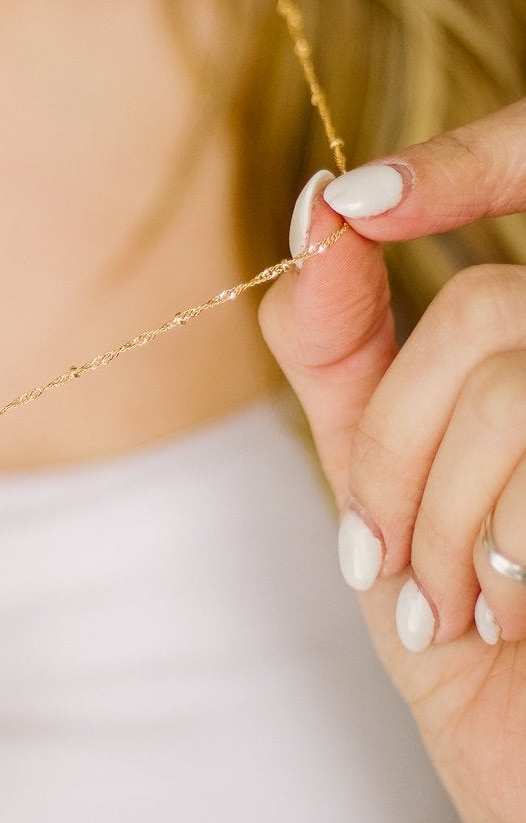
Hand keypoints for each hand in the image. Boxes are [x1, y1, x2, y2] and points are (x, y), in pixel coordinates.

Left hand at [258, 97, 525, 822]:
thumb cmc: (486, 659)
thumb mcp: (389, 493)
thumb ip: (350, 359)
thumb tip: (316, 212)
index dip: (458, 162)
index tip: (345, 204)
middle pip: (489, 314)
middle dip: (397, 445)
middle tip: (391, 567)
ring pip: (509, 377)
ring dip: (437, 513)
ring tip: (460, 610)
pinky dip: (490, 548)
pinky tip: (511, 623)